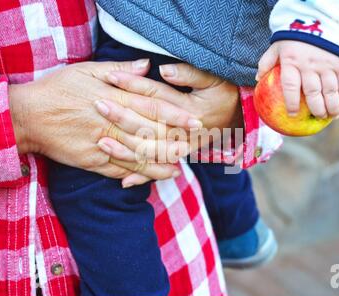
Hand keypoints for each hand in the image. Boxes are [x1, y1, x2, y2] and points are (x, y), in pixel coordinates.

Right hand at [9, 60, 196, 180]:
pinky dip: (137, 175)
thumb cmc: (57, 89)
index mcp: (112, 99)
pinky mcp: (92, 161)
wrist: (28, 116)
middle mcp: (111, 124)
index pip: (151, 108)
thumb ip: (119, 71)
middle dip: (175, 142)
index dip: (175, 115)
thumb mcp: (86, 71)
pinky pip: (118, 170)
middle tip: (195, 146)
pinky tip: (152, 178)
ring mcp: (101, 145)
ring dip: (160, 162)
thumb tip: (146, 66)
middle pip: (149, 134)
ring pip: (137, 156)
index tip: (194, 121)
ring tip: (180, 166)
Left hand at [99, 63, 240, 185]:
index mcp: (191, 109)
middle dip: (121, 116)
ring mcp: (184, 147)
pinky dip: (144, 176)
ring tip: (101, 142)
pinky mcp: (182, 156)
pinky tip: (124, 182)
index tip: (109, 77)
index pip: (156, 96)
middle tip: (97, 105)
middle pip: (149, 125)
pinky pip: (161, 169)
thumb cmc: (225, 92)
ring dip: (126, 149)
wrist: (240, 116)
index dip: (132, 85)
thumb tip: (163, 70)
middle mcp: (186, 132)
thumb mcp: (213, 78)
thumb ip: (189, 74)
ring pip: (152, 151)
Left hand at [257, 40, 338, 118]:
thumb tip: (257, 80)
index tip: (292, 115)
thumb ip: (266, 63)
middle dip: (316, 108)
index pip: (290, 86)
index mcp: (292, 62)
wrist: (317, 21)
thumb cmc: (293, 39)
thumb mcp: (276, 47)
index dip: (292, 102)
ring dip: (332, 106)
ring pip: (330, 90)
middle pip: (313, 92)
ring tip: (331, 117)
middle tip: (317, 117)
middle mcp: (309, 64)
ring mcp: (327, 64)